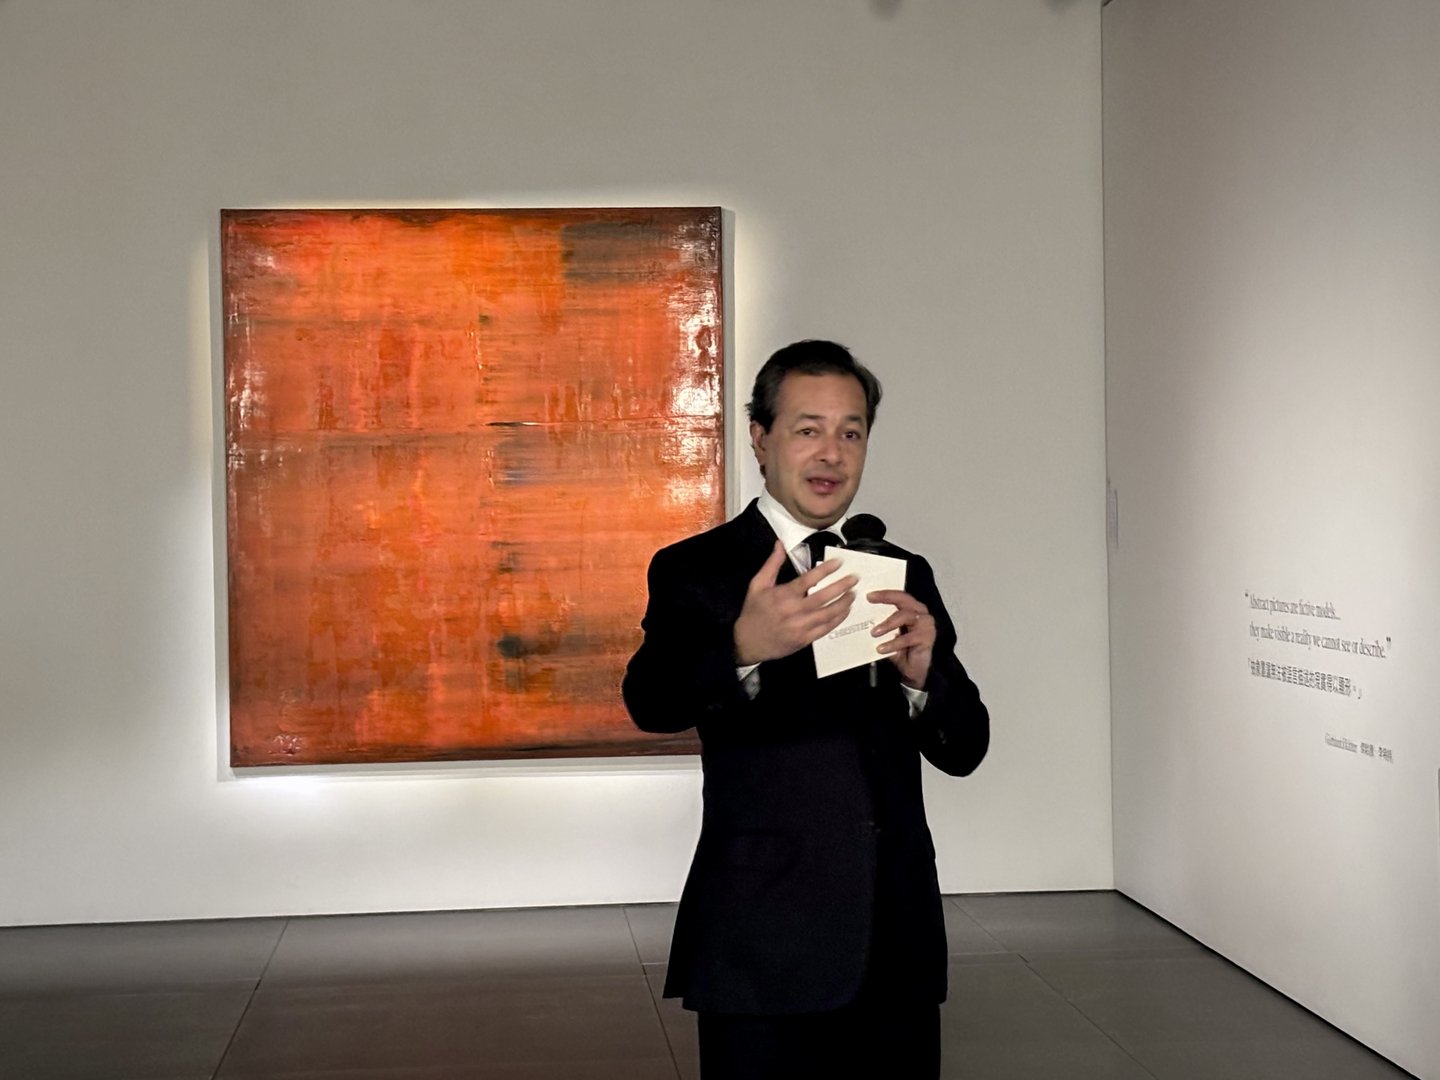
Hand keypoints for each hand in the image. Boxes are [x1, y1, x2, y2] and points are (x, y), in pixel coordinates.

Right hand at [733, 541, 857, 664]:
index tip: (839, 562)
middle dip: (841, 586)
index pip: (808, 580)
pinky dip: (837, 619)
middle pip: (823, 597)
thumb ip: (771, 564)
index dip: (825, 570)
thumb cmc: (753, 612)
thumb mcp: (757, 584)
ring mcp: (801, 627)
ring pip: (828, 614)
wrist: (747, 642)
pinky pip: (825, 629)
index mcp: (783, 595)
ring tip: (853, 594)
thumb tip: (780, 544)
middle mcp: (794, 611)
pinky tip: (845, 611)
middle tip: (854, 578)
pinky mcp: (805, 639)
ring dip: (843, 603)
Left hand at [868, 588, 935, 688]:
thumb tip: (861, 616)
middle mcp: (920, 613)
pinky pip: (908, 638)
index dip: (884, 593)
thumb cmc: (900, 649)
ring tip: (874, 633)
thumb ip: (880, 623)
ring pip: (905, 616)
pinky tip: (881, 649)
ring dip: (888, 624)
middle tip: (870, 601)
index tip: (868, 595)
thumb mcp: (888, 634)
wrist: (913, 670)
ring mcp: (926, 624)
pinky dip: (893, 643)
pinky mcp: (927, 637)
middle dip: (886, 598)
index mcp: (911, 608)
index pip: (898, 595)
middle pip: (904, 600)